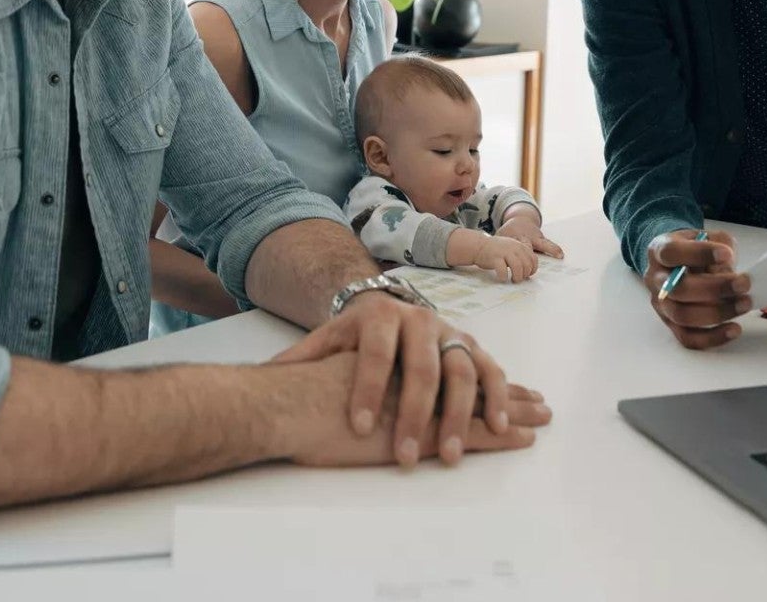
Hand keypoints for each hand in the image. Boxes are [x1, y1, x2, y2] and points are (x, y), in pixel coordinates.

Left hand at [271, 291, 524, 466]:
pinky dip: (499, 398)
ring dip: (460, 415)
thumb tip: (265, 376)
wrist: (387, 309)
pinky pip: (492, 372)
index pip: (373, 355)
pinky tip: (501, 428)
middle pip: (421, 368)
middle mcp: (419, 320)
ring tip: (450, 453)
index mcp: (378, 317)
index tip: (357, 427)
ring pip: (462, 372)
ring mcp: (450, 333)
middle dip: (414, 415)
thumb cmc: (352, 338)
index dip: (366, 390)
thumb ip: (301, 360)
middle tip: (404, 456)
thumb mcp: (326, 342)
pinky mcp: (473, 347)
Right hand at [475, 234, 539, 283]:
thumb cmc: (496, 250)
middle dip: (524, 275)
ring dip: (517, 277)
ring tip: (513, 280)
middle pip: (526, 264)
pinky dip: (504, 276)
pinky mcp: (495, 258)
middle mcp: (514, 248)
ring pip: (518, 267)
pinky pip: (503, 270)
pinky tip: (502, 278)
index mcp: (519, 245)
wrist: (479, 246)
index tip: (527, 275)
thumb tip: (530, 269)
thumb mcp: (511, 247)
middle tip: (518, 279)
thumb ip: (521, 254)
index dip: (532, 269)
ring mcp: (504, 252)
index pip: (533, 259)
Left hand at [495, 216, 565, 259]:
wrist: (521, 220)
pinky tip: (560, 255)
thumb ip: (497, 244)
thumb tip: (486, 256)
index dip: (516, 250)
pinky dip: (554, 249)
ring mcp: (535, 236)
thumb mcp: (501, 235)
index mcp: (515, 236)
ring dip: (550, 249)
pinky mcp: (541, 238)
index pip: (516, 244)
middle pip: (528, 245)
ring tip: (558, 254)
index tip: (515, 258)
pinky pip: (548, 245)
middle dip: (531, 253)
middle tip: (530, 261)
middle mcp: (526, 236)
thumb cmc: (509, 232)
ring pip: (542, 243)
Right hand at [644, 229, 752, 349]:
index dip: (699, 254)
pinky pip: (688, 338)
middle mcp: (655, 278)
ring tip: (744, 304)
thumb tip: (731, 276)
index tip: (727, 254)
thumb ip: (720, 249)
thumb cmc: (697, 250)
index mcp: (660, 250)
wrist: (680, 263)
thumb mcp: (709, 237)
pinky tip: (734, 329)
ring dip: (717, 313)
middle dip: (714, 288)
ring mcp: (661, 304)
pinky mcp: (671, 324)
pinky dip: (713, 337)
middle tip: (743, 284)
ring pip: (682, 316)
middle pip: (677, 289)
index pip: (672, 252)